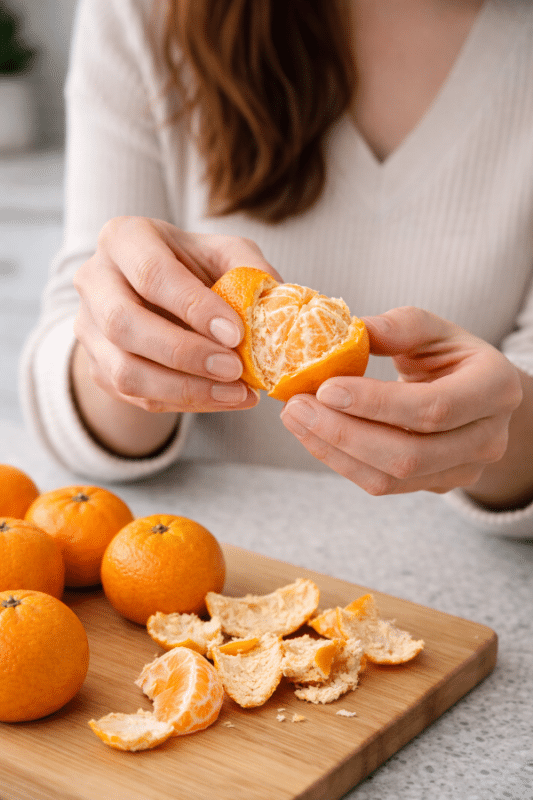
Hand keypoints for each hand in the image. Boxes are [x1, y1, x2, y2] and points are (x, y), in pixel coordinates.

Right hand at [73, 217, 279, 412]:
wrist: (159, 297)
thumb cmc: (196, 269)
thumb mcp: (226, 254)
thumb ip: (251, 270)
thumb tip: (276, 305)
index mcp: (124, 239)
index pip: (151, 274)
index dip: (193, 307)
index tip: (235, 333)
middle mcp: (94, 280)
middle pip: (124, 324)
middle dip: (184, 353)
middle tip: (234, 369)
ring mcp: (89, 328)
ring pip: (125, 371)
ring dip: (184, 389)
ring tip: (236, 393)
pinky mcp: (97, 367)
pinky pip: (136, 396)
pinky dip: (184, 403)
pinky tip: (224, 399)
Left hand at [280, 306, 522, 496]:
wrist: (477, 395)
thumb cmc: (452, 356)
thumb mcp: (435, 329)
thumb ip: (399, 327)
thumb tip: (352, 329)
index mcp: (495, 389)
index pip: (433, 408)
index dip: (376, 403)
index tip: (325, 388)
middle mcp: (487, 438)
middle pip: (409, 454)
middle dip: (344, 434)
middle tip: (295, 407)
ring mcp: (464, 469)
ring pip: (391, 478)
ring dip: (334, 451)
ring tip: (295, 419)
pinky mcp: (436, 485)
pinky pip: (383, 484)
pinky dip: (341, 461)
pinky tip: (313, 435)